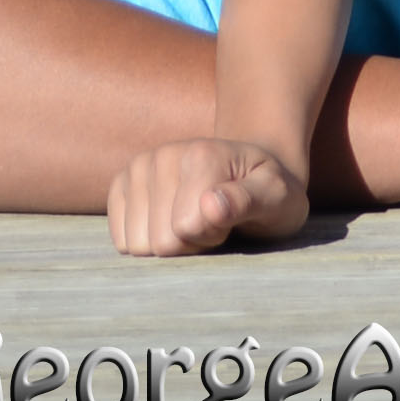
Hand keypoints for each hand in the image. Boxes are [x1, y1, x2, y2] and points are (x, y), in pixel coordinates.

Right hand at [106, 133, 306, 255]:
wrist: (249, 173)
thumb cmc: (268, 191)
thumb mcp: (278, 197)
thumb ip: (249, 201)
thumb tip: (211, 205)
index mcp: (201, 154)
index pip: (185, 229)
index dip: (211, 236)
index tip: (229, 218)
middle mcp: (162, 155)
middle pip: (159, 242)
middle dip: (189, 244)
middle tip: (213, 222)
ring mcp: (138, 168)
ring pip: (137, 245)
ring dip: (169, 243)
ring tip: (195, 221)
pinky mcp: (121, 185)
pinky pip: (121, 239)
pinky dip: (146, 240)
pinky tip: (170, 221)